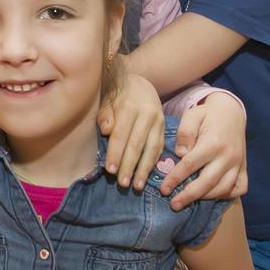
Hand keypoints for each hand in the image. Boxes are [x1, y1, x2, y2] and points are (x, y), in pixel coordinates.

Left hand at [98, 73, 165, 190]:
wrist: (139, 83)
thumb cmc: (117, 95)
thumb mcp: (107, 100)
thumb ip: (105, 116)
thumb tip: (106, 131)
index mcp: (130, 107)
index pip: (121, 134)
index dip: (115, 153)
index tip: (110, 170)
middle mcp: (147, 114)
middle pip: (137, 144)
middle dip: (129, 166)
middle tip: (122, 183)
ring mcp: (158, 121)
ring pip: (151, 148)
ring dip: (144, 169)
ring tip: (136, 186)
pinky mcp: (164, 127)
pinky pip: (159, 148)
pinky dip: (153, 163)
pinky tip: (146, 175)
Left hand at [161, 93, 247, 208]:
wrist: (231, 111)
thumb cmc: (207, 114)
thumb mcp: (192, 116)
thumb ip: (184, 133)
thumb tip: (180, 153)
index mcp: (213, 143)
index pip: (190, 165)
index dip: (175, 178)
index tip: (164, 189)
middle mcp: (228, 156)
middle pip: (207, 182)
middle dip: (189, 196)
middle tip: (174, 205)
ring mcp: (238, 163)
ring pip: (224, 188)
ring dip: (205, 197)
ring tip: (189, 201)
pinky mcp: (244, 167)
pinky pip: (240, 187)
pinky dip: (228, 195)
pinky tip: (212, 195)